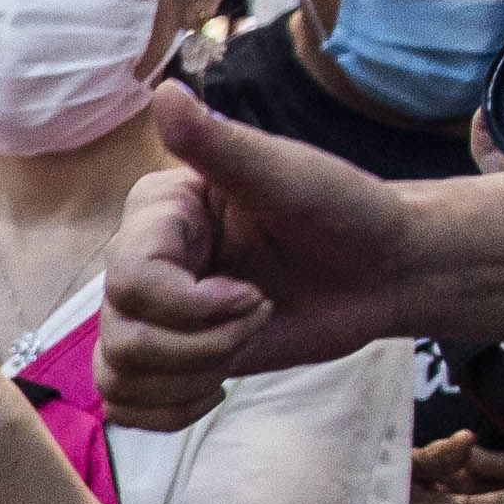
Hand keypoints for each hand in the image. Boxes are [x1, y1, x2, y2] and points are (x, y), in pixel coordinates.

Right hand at [106, 89, 422, 419]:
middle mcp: (141, 262)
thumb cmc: (346, 212)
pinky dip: (169, 411)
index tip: (257, 293)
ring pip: (118, 377)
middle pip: (122, 337)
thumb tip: (165, 92)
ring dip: (192, 376)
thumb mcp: (286, 175)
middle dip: (205, 344)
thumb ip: (219, 143)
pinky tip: (216, 388)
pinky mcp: (168, 359)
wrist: (384, 268)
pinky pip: (125, 405)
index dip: (195, 306)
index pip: (130, 283)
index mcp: (159, 215)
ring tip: (245, 344)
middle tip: (263, 313)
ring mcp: (152, 314)